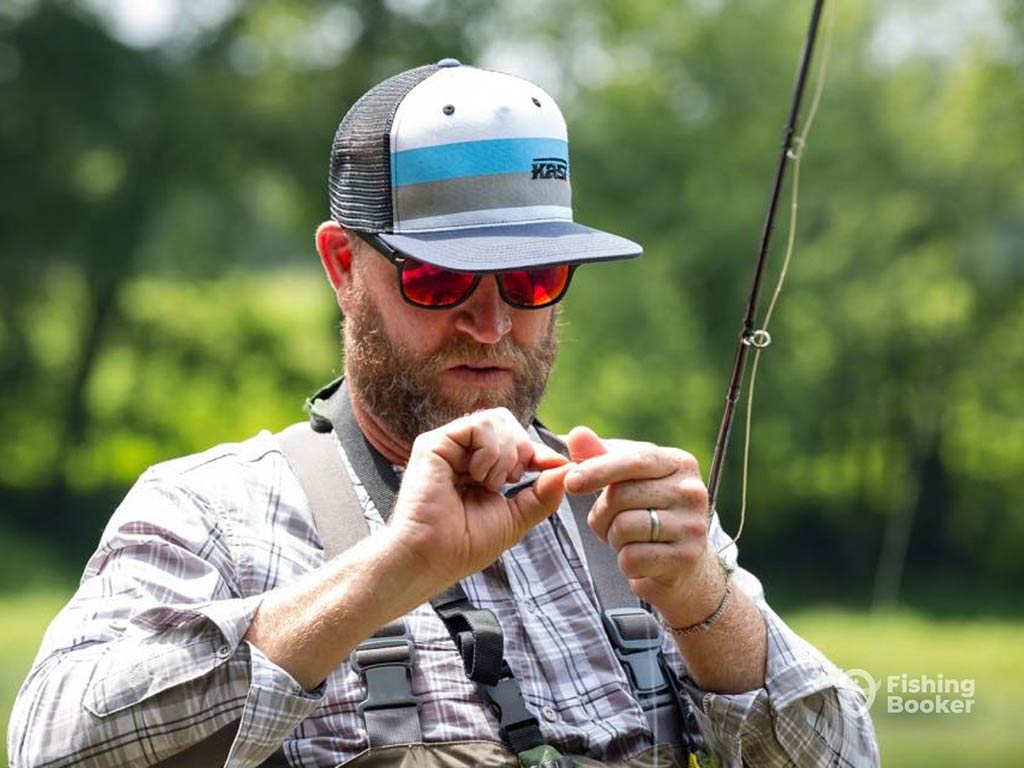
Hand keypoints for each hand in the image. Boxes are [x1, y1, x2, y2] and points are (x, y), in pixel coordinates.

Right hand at [386, 408, 573, 591]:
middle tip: (509, 482)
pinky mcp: (434, 443)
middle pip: (508, 422)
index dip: (539, 451)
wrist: (433, 558)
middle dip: (522, 451)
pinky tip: (476, 476)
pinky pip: (479, 425)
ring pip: (497, 419)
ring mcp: (448, 446)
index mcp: (478, 468)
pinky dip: (489, 451)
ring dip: (504, 455)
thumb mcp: (516, 518)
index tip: (556, 466)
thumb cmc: (465, 545)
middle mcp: (462, 453)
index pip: (516, 441)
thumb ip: (542, 493)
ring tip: (489, 484)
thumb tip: (568, 469)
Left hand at [564, 426, 722, 621]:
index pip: (635, 460)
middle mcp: (692, 491)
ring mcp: (692, 526)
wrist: (683, 566)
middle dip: (602, 513)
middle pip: (622, 495)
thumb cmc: (648, 513)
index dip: (598, 469)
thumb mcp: (627, 481)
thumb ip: (601, 457)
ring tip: (627, 539)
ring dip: (613, 538)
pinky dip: (625, 562)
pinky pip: (632, 558)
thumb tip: (577, 434)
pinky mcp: (686, 558)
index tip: (570, 482)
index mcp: (679, 463)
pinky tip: (639, 559)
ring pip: (624, 527)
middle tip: (610, 522)